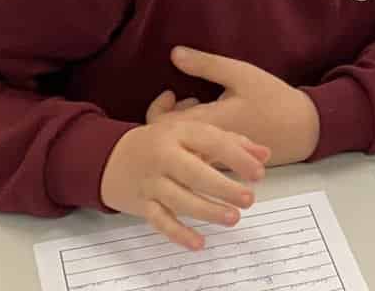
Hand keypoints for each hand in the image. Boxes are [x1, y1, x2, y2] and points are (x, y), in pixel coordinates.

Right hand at [98, 119, 268, 251]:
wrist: (110, 156)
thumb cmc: (162, 143)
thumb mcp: (193, 133)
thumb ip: (231, 142)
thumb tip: (264, 154)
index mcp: (180, 132)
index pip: (213, 142)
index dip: (238, 157)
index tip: (259, 172)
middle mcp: (163, 157)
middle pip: (195, 173)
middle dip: (223, 187)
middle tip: (249, 199)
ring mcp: (151, 182)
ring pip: (179, 200)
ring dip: (207, 211)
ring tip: (233, 218)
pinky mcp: (141, 204)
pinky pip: (160, 221)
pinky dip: (179, 234)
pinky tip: (199, 242)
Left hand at [148, 46, 321, 167]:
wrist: (303, 129)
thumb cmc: (273, 99)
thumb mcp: (241, 74)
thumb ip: (206, 65)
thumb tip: (174, 53)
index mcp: (207, 123)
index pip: (162, 125)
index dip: (158, 109)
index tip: (172, 93)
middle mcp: (206, 147)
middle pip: (167, 141)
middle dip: (169, 118)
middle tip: (188, 98)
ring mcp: (213, 160)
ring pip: (181, 150)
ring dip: (182, 130)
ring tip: (201, 108)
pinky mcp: (223, 165)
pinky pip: (196, 158)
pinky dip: (194, 141)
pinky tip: (210, 125)